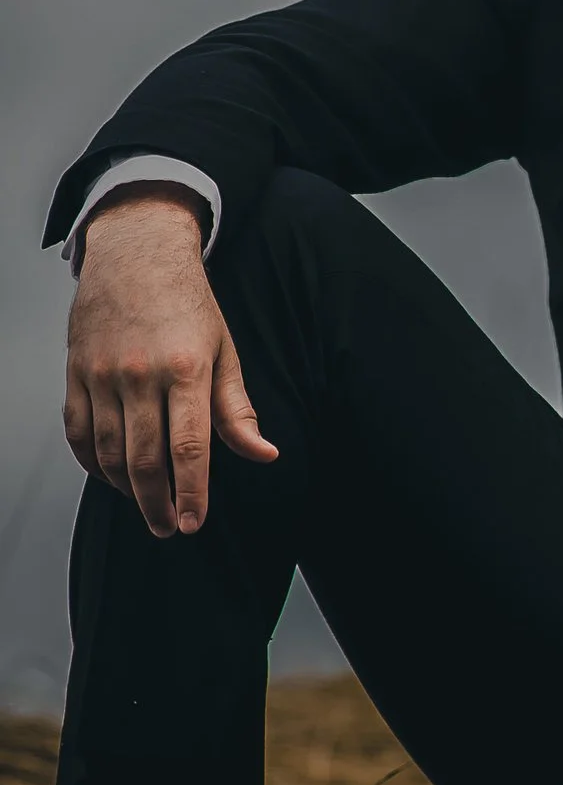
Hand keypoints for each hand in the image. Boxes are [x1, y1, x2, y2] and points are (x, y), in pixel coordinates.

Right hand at [65, 187, 277, 536]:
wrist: (136, 255)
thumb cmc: (189, 304)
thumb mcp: (226, 351)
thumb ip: (238, 409)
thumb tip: (264, 454)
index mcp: (187, 369)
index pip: (190, 448)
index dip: (192, 492)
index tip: (193, 524)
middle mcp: (141, 375)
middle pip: (144, 459)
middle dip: (158, 503)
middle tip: (168, 528)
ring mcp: (102, 376)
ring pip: (107, 452)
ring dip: (125, 488)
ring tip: (146, 506)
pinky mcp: (75, 374)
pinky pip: (78, 433)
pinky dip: (91, 463)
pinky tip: (110, 477)